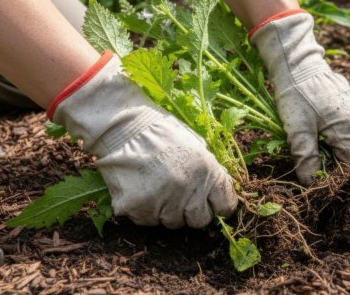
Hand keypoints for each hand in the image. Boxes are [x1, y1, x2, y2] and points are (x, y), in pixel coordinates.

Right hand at [48, 52, 237, 227]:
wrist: (124, 127)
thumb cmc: (161, 131)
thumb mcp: (196, 144)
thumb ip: (210, 171)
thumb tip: (219, 194)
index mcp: (207, 172)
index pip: (225, 206)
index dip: (219, 205)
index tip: (212, 204)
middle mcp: (188, 190)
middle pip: (199, 221)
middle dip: (193, 211)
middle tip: (180, 196)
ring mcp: (163, 202)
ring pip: (172, 222)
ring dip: (167, 210)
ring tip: (156, 185)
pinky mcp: (138, 209)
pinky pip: (147, 220)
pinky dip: (145, 209)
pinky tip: (140, 188)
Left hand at [251, 11, 349, 184]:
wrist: (298, 62)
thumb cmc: (296, 95)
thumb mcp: (296, 130)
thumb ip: (306, 158)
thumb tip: (310, 182)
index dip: (337, 175)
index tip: (317, 173)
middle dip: (340, 165)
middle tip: (316, 163)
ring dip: (342, 152)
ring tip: (318, 148)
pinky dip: (342, 139)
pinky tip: (323, 134)